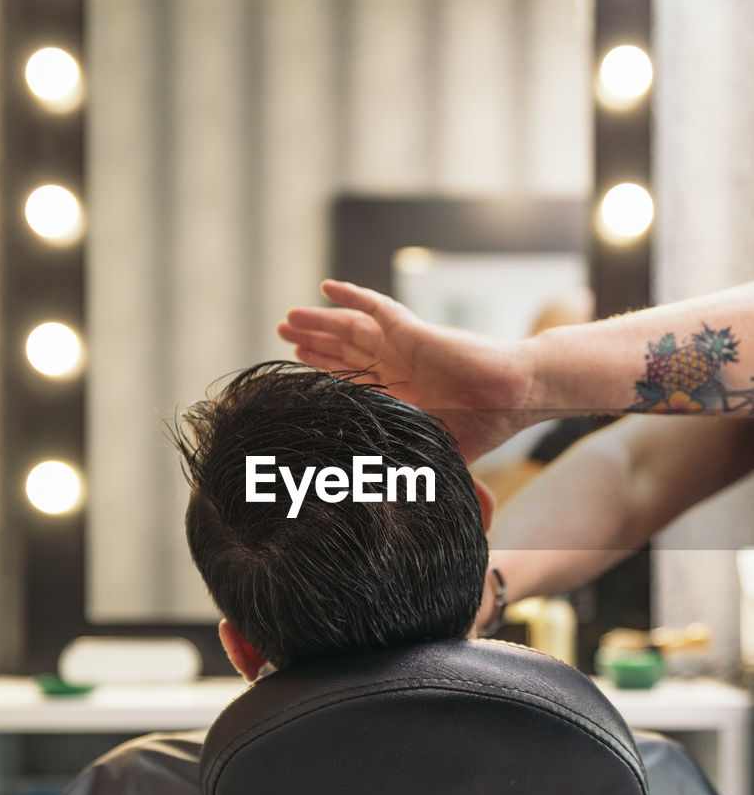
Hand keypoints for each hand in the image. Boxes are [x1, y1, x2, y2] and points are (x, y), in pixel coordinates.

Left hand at [278, 280, 538, 461]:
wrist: (514, 397)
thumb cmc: (484, 427)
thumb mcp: (437, 453)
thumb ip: (412, 469)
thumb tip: (389, 507)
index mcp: (398, 393)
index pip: (349, 377)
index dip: (321, 369)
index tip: (293, 364)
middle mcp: (395, 366)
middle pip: (343, 349)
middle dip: (313, 341)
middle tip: (282, 331)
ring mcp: (402, 347)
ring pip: (350, 328)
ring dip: (320, 321)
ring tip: (289, 317)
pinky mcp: (413, 331)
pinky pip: (377, 308)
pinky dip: (352, 296)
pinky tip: (326, 287)